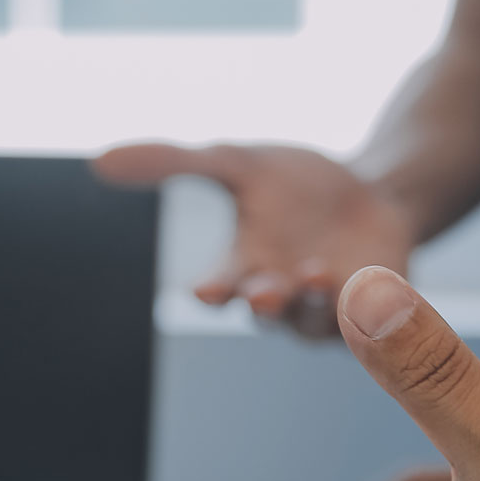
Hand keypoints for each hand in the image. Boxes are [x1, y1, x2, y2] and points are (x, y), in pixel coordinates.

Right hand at [94, 143, 415, 337]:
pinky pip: (376, 319)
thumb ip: (171, 163)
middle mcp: (282, 297)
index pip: (220, 287)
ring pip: (319, 319)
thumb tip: (98, 161)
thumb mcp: (234, 162)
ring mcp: (331, 307)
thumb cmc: (292, 187)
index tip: (203, 291)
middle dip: (265, 302)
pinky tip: (375, 281)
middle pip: (267, 311)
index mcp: (243, 268)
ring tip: (318, 272)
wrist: (373, 192)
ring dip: (316, 300)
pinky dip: (373, 304)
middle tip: (264, 293)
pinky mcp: (381, 307)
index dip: (212, 290)